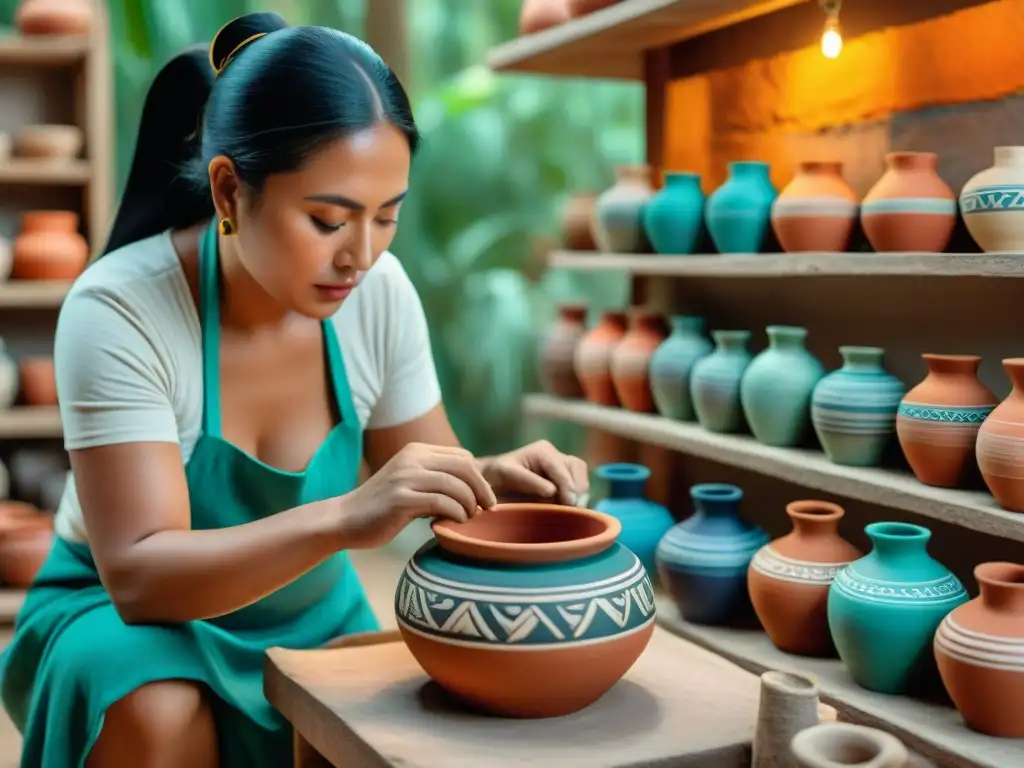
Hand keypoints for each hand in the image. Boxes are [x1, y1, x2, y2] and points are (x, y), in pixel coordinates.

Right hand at [337, 443, 496, 548]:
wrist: (345, 519)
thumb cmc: (382, 507)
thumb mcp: (409, 482)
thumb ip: (435, 479)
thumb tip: (472, 487)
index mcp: (416, 451)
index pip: (462, 456)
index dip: (478, 477)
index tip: (483, 497)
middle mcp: (412, 458)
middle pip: (463, 467)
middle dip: (482, 489)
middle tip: (488, 508)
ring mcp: (405, 477)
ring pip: (455, 484)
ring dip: (469, 504)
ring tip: (468, 517)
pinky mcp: (400, 498)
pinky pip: (441, 502)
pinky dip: (456, 513)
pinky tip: (455, 522)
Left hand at [480, 440, 588, 506]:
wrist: (491, 480)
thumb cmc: (495, 476)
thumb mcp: (507, 476)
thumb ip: (530, 482)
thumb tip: (553, 490)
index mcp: (541, 451)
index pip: (561, 467)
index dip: (567, 485)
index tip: (569, 502)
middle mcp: (554, 455)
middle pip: (576, 467)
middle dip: (577, 488)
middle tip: (574, 508)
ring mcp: (560, 465)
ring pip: (580, 474)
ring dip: (580, 492)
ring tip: (574, 510)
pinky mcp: (563, 478)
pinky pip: (578, 485)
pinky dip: (578, 497)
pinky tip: (571, 510)